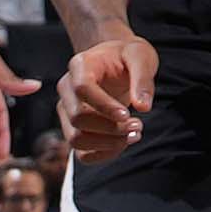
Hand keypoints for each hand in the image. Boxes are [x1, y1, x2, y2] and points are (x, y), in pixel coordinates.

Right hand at [62, 24, 152, 149]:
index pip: (82, 89)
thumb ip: (143, 79)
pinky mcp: (73, 128)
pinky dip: (102, 155)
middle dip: (110, 128)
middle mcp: (67, 88)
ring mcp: (67, 110)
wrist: (116, 60)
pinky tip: (123, 144)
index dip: (104, 106)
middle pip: (77, 118)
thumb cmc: (127, 56)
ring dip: (107, 144)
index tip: (128, 114)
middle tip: (139, 125)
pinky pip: (81, 153)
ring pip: (76, 140)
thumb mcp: (141, 56)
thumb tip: (143, 107)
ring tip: (134, 135)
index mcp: (80, 66)